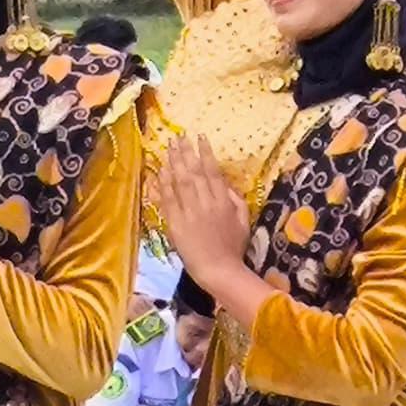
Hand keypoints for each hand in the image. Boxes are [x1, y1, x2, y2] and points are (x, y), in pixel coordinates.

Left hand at [147, 132, 251, 282]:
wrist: (218, 269)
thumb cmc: (233, 246)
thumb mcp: (244, 220)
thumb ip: (236, 199)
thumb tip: (226, 183)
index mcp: (223, 202)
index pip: (212, 171)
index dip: (205, 152)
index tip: (200, 136)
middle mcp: (205, 203)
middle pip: (193, 172)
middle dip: (186, 151)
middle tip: (180, 136)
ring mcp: (188, 213)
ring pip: (179, 182)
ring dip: (174, 162)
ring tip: (169, 147)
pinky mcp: (175, 223)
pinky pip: (168, 199)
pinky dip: (164, 184)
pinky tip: (161, 170)